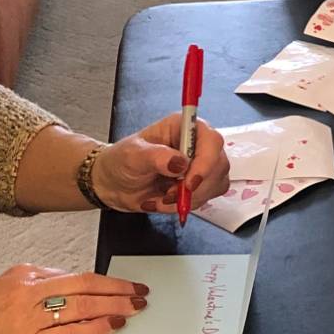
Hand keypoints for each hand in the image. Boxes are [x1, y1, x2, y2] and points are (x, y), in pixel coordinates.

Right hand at [0, 264, 148, 333]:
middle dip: (118, 289)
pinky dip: (95, 329)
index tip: (121, 285)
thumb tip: (65, 291)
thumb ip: (31, 290)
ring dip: (115, 307)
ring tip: (134, 309)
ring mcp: (27, 318)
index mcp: (21, 275)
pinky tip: (112, 327)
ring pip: (83, 306)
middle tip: (140, 292)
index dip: (104, 281)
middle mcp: (26, 291)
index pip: (73, 274)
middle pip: (85, 284)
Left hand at [93, 116, 230, 214]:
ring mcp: (199, 166)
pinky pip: (206, 198)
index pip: (211, 140)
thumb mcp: (132, 155)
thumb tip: (180, 162)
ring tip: (163, 198)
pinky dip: (185, 206)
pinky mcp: (198, 185)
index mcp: (182, 128)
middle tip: (170, 194)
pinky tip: (164, 202)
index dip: (206, 162)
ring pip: (215, 184)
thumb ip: (156, 156)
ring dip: (189, 198)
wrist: (114, 184)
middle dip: (196, 186)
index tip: (190, 181)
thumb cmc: (121, 161)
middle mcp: (195, 145)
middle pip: (218, 164)